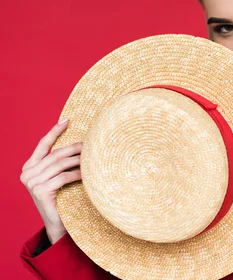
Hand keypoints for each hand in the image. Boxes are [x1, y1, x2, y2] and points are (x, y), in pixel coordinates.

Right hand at [20, 118, 82, 243]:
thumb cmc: (62, 198)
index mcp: (29, 167)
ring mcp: (32, 183)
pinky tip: (88, 173)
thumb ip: (59, 162)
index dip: (54, 131)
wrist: (58, 224)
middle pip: (55, 154)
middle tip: (91, 143)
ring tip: (93, 157)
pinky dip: (77, 174)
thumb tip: (80, 142)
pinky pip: (63, 177)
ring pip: (60, 164)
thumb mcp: (57, 177)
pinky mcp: (40, 192)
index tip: (67, 120)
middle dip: (74, 147)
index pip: (42, 145)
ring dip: (78, 160)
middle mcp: (27, 173)